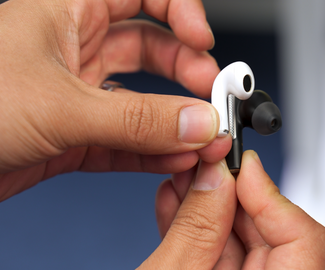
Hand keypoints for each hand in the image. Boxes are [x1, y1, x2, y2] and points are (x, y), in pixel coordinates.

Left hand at [0, 0, 229, 200]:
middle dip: (187, 70)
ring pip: (143, 98)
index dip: (178, 9)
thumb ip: (136, 119)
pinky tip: (176, 159)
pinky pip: (127, 139)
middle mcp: (74, 49)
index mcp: (65, 12)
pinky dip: (154, 150)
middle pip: (151, 47)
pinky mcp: (76, 136)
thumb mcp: (57, 103)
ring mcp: (78, 95)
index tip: (202, 38)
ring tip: (203, 136)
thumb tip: (197, 124)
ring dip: (176, 118)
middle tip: (212, 95)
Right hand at [150, 150, 324, 268]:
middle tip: (204, 164)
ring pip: (243, 238)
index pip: (307, 239)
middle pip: (272, 231)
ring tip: (185, 180)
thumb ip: (194, 230)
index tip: (241, 166)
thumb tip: (214, 177)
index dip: (272, 195)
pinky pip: (222, 254)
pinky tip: (177, 206)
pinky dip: (199, 229)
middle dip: (231, 191)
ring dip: (209, 205)